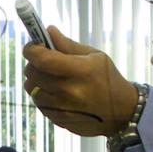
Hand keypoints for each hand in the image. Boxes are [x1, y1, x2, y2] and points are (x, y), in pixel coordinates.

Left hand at [22, 26, 138, 137]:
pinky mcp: (57, 119)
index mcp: (80, 71)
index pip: (42, 59)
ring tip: (50, 76)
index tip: (32, 45)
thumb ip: (68, 44)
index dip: (31, 50)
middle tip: (44, 59)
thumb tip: (48, 31)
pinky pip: (38, 102)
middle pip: (32, 72)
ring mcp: (61, 108)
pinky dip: (42, 94)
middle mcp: (68, 91)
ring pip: (31, 88)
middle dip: (33, 62)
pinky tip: (56, 91)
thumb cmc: (107, 78)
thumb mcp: (94, 56)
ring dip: (36, 79)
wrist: (121, 112)